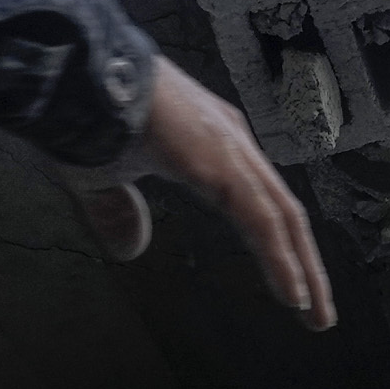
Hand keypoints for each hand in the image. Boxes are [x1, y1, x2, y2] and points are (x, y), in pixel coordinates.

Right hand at [84, 59, 338, 329]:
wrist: (71, 73)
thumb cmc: (83, 115)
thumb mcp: (104, 177)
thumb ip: (120, 212)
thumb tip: (131, 250)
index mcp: (209, 142)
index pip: (258, 201)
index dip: (277, 245)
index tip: (291, 287)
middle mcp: (229, 141)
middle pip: (281, 211)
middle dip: (304, 263)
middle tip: (318, 312)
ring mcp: (229, 149)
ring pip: (282, 218)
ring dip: (303, 269)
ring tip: (316, 315)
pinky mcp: (221, 163)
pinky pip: (261, 219)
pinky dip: (280, 260)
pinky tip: (293, 296)